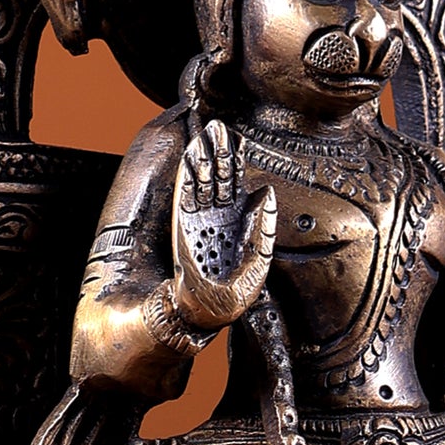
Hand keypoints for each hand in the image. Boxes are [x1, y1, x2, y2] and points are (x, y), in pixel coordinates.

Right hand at [170, 119, 276, 332]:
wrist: (199, 319)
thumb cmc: (229, 298)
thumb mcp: (257, 264)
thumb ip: (262, 229)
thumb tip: (264, 193)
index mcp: (236, 227)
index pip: (236, 187)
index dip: (237, 163)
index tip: (238, 138)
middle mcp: (216, 223)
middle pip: (218, 181)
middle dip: (218, 154)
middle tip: (218, 126)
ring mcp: (197, 225)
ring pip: (201, 186)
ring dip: (203, 160)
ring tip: (204, 133)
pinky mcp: (180, 230)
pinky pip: (184, 198)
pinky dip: (187, 177)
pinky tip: (190, 157)